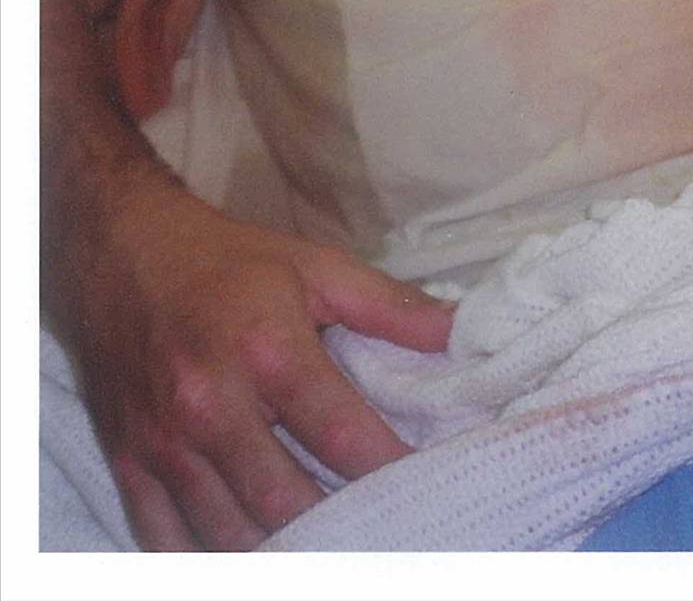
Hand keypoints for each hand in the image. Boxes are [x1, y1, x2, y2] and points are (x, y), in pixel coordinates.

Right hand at [72, 181, 452, 551]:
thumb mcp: (315, 266)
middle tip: (384, 530)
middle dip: (341, 526)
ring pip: (230, 538)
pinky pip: (168, 544)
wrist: (118, 247)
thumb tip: (459, 335)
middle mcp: (209, 404)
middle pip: (286, 504)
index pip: (342, 437)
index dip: (392, 472)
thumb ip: (390, 308)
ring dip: (283, 552)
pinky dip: (211, 560)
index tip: (429, 487)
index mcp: (265, 349)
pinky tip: (255, 555)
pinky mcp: (128, 463)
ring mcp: (163, 442)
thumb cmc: (224, 259)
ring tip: (330, 547)